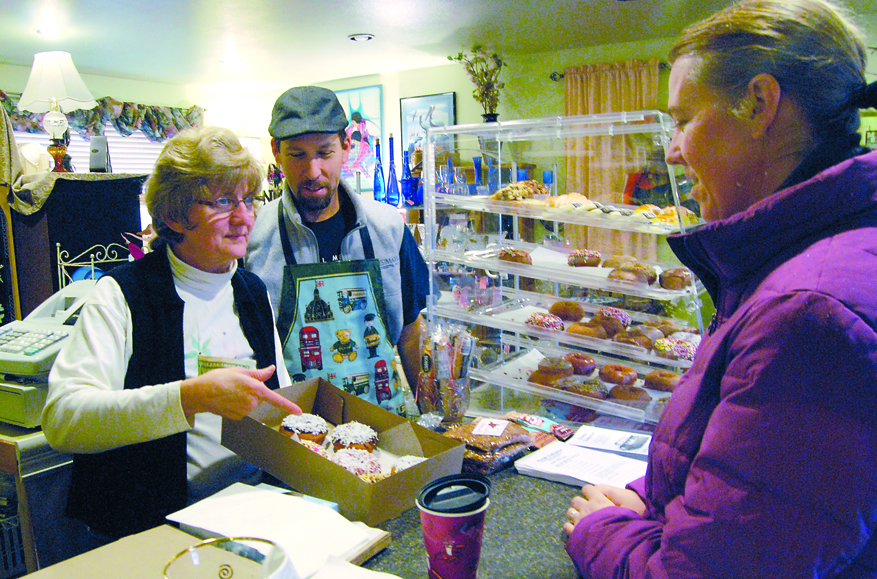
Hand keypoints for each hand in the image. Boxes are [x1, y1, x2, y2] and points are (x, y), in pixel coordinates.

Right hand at [180, 365, 301, 419]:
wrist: (200, 393)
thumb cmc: (219, 378)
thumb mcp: (240, 371)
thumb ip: (259, 373)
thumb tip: (271, 369)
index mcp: (255, 389)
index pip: (275, 399)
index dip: (288, 406)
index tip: (298, 412)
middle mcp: (252, 402)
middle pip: (261, 398)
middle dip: (254, 391)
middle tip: (239, 385)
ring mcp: (245, 411)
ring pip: (252, 404)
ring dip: (246, 398)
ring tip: (231, 392)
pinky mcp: (238, 417)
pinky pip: (244, 410)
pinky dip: (239, 405)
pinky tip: (228, 400)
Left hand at [562, 484, 645, 534]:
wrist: (618, 544)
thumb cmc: (625, 525)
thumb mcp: (625, 510)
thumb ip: (613, 500)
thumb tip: (603, 496)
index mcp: (599, 501)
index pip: (587, 489)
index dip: (590, 492)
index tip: (594, 498)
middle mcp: (587, 508)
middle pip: (576, 500)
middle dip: (580, 504)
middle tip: (588, 511)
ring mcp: (579, 520)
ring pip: (570, 512)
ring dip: (575, 515)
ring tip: (582, 521)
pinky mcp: (576, 533)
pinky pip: (567, 526)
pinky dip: (570, 527)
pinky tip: (577, 531)